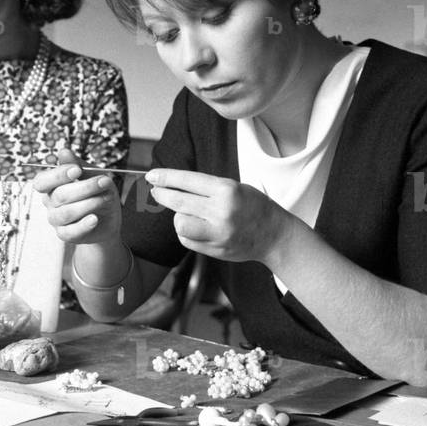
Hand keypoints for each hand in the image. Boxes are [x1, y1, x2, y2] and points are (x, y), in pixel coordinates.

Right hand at [33, 148, 121, 244]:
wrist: (109, 218)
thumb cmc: (98, 193)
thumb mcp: (93, 175)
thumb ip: (78, 164)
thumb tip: (63, 151)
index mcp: (52, 185)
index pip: (42, 181)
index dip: (57, 175)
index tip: (77, 170)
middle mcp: (50, 202)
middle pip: (59, 196)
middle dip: (84, 188)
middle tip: (104, 181)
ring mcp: (56, 219)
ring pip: (65, 213)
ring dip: (88, 204)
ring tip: (105, 198)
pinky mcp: (65, 234)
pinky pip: (70, 232)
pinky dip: (84, 225)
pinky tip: (95, 218)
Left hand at [145, 169, 292, 264]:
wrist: (275, 235)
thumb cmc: (253, 206)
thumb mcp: (234, 188)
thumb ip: (206, 188)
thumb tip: (171, 185)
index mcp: (227, 190)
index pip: (188, 181)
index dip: (166, 177)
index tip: (152, 175)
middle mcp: (221, 211)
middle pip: (178, 202)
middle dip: (162, 194)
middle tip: (155, 191)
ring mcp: (218, 233)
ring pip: (179, 223)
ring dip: (178, 217)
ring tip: (186, 214)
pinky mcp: (215, 250)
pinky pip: (187, 240)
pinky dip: (186, 233)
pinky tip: (195, 228)